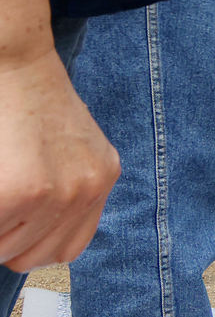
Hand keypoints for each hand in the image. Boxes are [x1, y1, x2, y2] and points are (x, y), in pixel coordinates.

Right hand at [0, 46, 119, 270]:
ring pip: (8, 251)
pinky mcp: (25, 191)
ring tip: (2, 185)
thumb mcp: (64, 146)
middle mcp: (91, 188)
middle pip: (32, 256)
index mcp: (102, 177)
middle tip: (3, 197)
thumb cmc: (27, 100)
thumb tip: (26, 236)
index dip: (28, 242)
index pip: (66, 249)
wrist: (14, 60)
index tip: (10, 226)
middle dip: (4, 237)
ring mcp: (61, 193)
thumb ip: (60, 189)